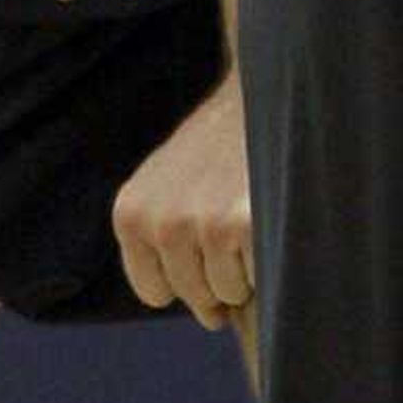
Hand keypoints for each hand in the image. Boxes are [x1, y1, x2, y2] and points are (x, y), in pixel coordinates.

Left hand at [113, 72, 253, 327]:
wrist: (264, 89)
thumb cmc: (219, 147)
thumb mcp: (169, 182)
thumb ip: (161, 240)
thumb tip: (209, 313)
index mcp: (131, 214)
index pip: (156, 291)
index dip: (188, 273)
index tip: (204, 233)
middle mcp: (161, 222)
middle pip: (195, 297)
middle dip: (219, 273)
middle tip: (232, 214)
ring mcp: (203, 224)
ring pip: (229, 294)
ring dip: (246, 268)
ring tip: (249, 210)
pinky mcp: (245, 225)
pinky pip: (260, 282)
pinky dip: (271, 258)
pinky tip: (268, 212)